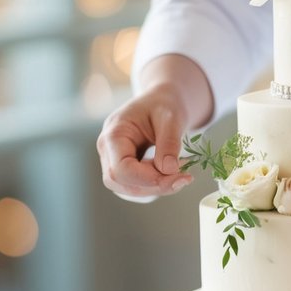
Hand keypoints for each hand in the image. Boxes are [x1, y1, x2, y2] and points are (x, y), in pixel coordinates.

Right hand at [96, 55, 212, 198]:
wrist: (161, 101)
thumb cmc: (163, 104)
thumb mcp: (171, 117)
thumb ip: (169, 143)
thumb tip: (169, 170)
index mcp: (113, 134)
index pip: (121, 169)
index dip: (148, 179)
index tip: (178, 177)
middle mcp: (106, 149)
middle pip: (121, 182)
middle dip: (154, 185)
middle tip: (184, 177)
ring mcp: (111, 160)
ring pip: (127, 189)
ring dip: (155, 187)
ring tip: (179, 171)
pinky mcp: (122, 168)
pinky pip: (134, 186)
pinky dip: (154, 184)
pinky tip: (170, 172)